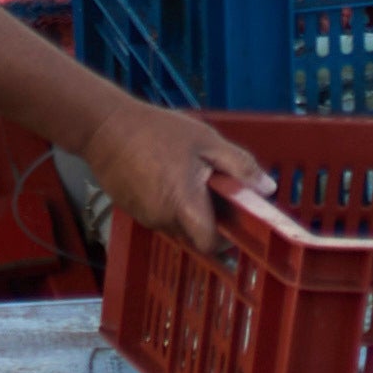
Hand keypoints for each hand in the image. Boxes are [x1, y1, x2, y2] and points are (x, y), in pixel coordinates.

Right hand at [79, 84, 283, 252]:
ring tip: (185, 175)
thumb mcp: (206, 141)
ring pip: (177, 227)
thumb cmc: (158, 131)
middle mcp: (163, 220)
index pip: (211, 245)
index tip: (232, 218)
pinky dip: (168, 204)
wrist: (104, 127)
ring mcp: (145, 218)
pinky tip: (165, 175)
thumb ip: (240, 166)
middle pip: (195, 236)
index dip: (226, 238)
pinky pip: (160, 217)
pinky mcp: (133, 211)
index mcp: (185, 205)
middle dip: (208, 218)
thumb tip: (268, 188)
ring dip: (188, 211)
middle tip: (211, 187)